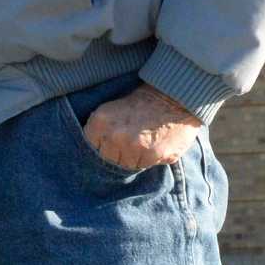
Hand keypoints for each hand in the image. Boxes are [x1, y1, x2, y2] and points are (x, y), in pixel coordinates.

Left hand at [84, 82, 201, 170]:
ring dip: (133, 158)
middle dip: (118, 153)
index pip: (92, 147)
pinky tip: (152, 146)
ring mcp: (134, 146)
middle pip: (109, 158)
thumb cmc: (140, 103)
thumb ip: (102, 129)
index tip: (111, 142)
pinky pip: (143, 165)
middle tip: (129, 142)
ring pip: (126, 164)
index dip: (103, 146)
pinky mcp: (153, 154)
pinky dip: (148, 160)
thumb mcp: (111, 110)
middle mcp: (114, 135)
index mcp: (100, 121)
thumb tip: (97, 148)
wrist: (171, 98)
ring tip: (141, 143)